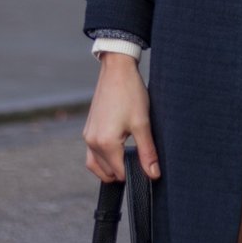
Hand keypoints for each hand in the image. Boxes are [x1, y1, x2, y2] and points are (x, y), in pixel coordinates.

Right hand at [83, 53, 159, 183]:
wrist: (117, 69)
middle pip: (106, 172)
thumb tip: (153, 174)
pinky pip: (92, 153)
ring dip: (110, 168)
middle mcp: (92, 142)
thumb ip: (147, 152)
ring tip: (128, 158)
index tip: (146, 165)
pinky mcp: (88, 128)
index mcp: (105, 144)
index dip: (134, 173)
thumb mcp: (142, 123)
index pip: (119, 173)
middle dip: (122, 171)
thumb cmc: (130, 92)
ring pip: (96, 165)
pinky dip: (102, 157)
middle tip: (139, 159)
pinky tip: (116, 148)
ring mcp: (88, 135)